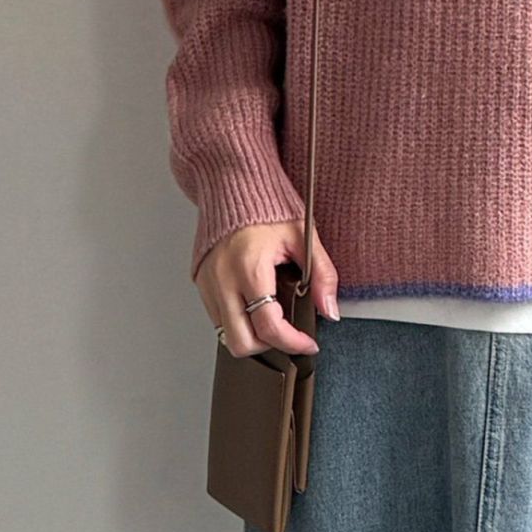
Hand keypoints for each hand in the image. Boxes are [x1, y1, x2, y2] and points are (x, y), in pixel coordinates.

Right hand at [195, 220, 339, 358]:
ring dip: (252, 335)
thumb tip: (330, 310)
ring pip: (226, 335)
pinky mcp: (201, 283)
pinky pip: (218, 318)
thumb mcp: (304, 236)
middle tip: (288, 334)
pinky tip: (255, 304)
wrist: (233, 184)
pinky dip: (238, 321)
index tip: (308, 343)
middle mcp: (223, 280)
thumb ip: (322, 275)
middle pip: (240, 343)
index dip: (292, 342)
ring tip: (273, 317)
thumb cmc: (267, 206)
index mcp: (249, 268)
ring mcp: (208, 284)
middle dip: (269, 346)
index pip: (268, 326)